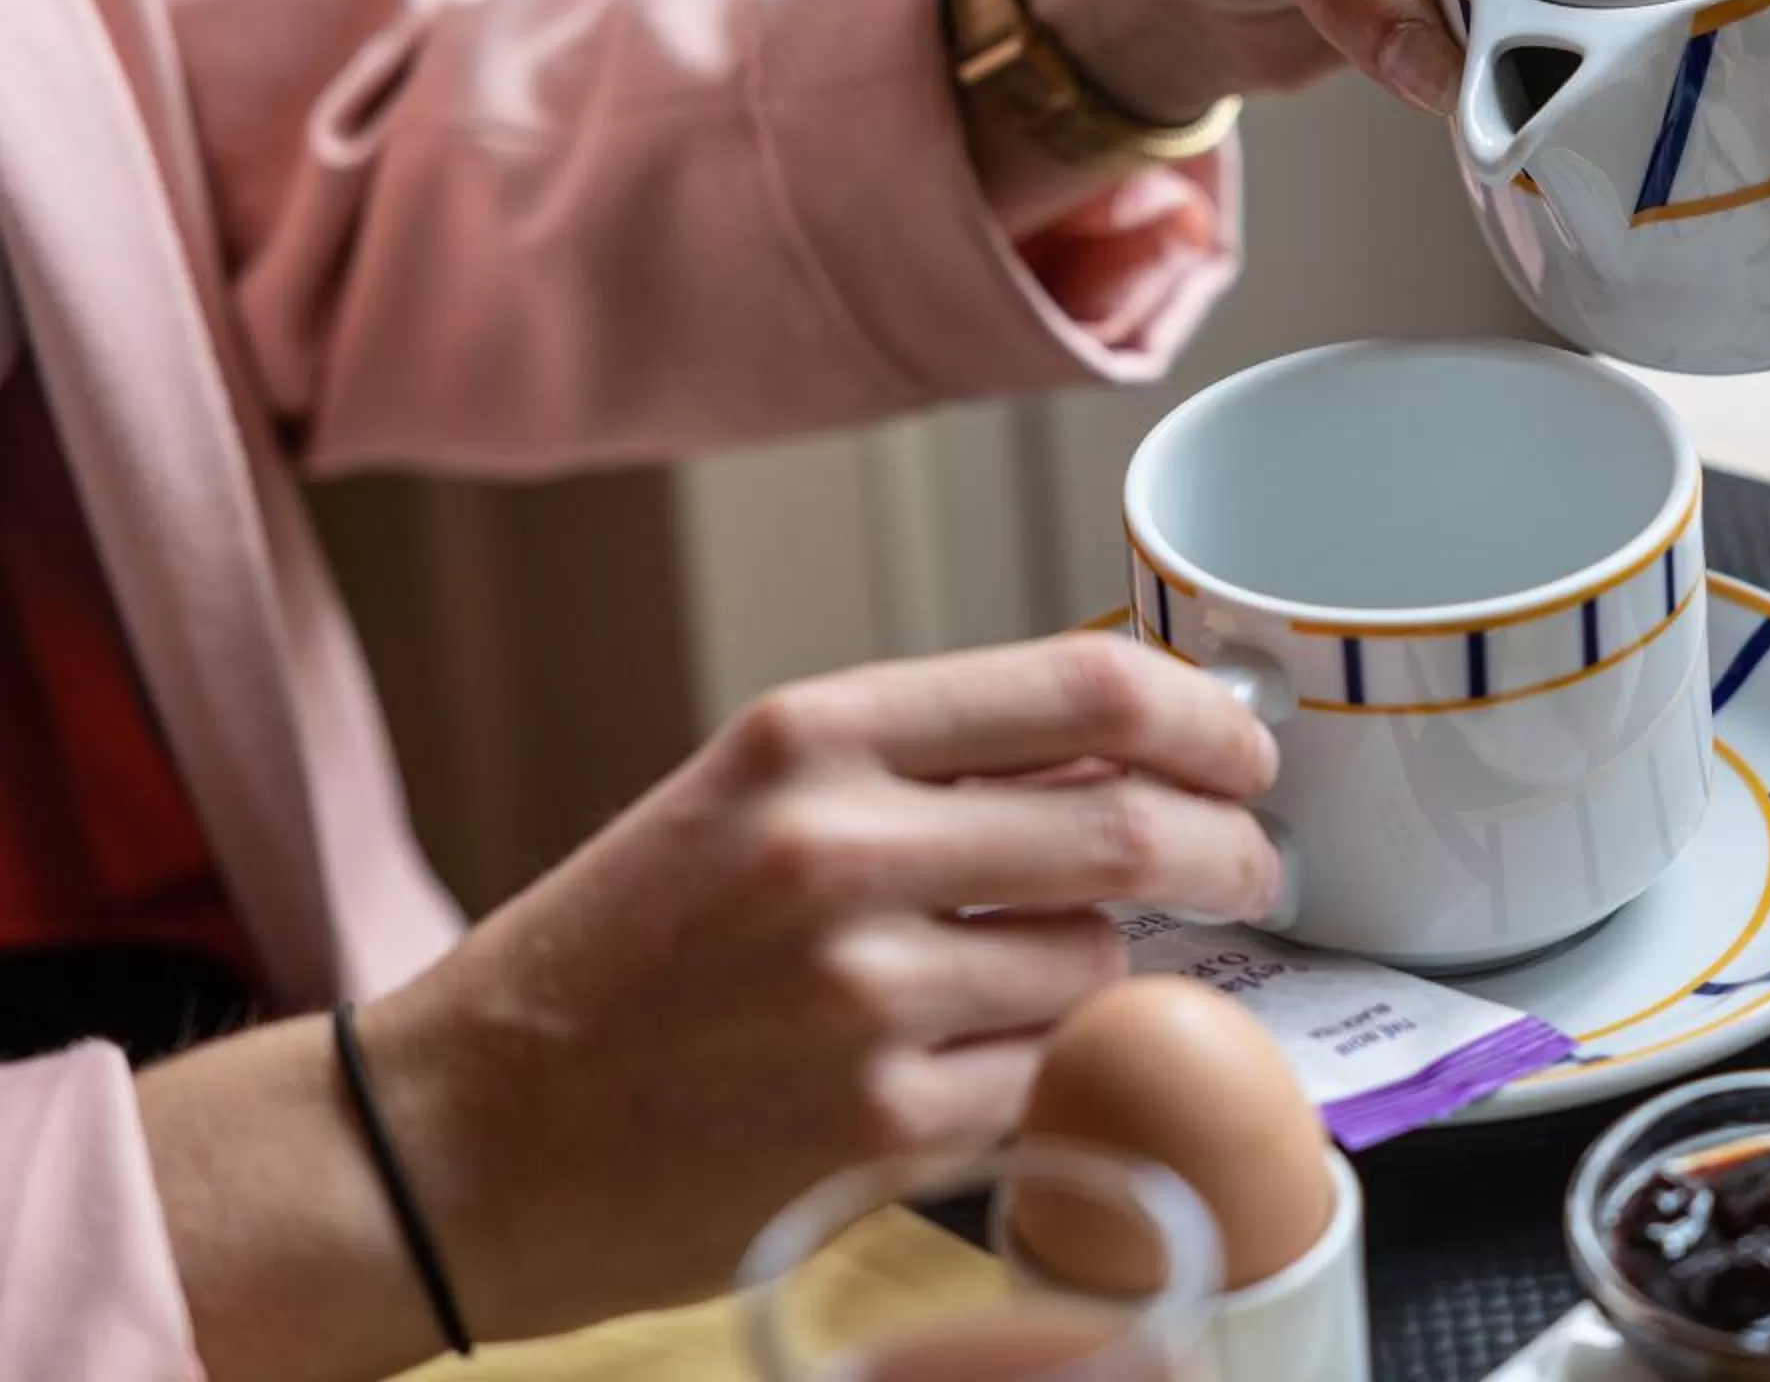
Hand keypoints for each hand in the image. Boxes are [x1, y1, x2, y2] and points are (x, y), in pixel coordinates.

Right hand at [138, 634, 1280, 1377]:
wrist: (454, 1139)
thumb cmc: (615, 961)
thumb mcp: (751, 799)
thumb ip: (932, 764)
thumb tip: (1134, 753)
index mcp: (811, 736)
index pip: (1086, 692)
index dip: (1203, 719)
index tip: (1246, 751)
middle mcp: (842, 850)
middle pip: (1134, 829)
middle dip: (1231, 852)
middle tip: (1254, 869)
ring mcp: (865, 998)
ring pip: (1100, 966)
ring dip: (1104, 976)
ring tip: (1020, 988)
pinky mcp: (878, 1129)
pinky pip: (1048, 1084)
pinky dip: (1050, 1077)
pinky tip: (978, 1071)